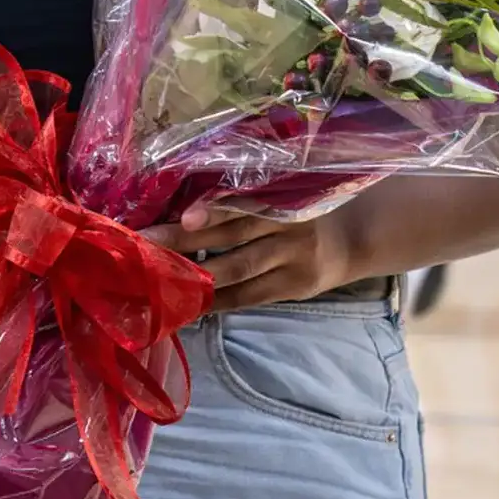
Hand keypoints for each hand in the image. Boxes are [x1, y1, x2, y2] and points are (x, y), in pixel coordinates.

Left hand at [144, 203, 360, 311]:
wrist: (351, 240)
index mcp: (282, 195)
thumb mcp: (281, 192)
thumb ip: (243, 197)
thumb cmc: (299, 210)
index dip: (215, 210)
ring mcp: (292, 259)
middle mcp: (288, 226)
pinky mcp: (293, 287)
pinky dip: (218, 301)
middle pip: (233, 234)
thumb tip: (181, 207)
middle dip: (187, 241)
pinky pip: (249, 297)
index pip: (243, 202)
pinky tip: (188, 305)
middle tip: (147, 244)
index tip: (184, 216)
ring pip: (239, 268)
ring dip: (197, 276)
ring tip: (158, 279)